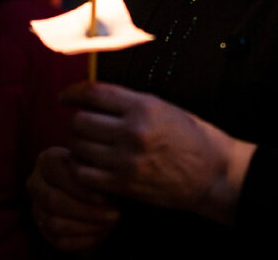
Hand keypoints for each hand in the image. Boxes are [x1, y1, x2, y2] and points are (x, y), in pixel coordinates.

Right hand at [27, 147, 119, 252]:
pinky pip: (59, 241)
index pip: (57, 174)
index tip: (105, 197)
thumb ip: (96, 168)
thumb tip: (104, 184)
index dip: (81, 188)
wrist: (90, 186)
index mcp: (47, 160)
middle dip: (87, 211)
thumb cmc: (95, 170)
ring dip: (86, 227)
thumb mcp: (95, 162)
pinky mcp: (43, 229)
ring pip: (55, 224)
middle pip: (54, 201)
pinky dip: (82, 241)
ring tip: (108, 225)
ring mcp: (36, 207)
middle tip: (114, 215)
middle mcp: (35, 183)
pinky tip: (100, 235)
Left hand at [62, 81, 255, 224]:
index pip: (93, 93)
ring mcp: (126, 159)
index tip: (64, 97)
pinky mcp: (124, 184)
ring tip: (86, 148)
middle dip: (77, 123)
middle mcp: (132, 130)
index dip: (72, 93)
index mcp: (143, 106)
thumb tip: (95, 99)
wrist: (213, 174)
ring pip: (79, 147)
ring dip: (78, 147)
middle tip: (83, 127)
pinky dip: (81, 170)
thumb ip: (129, 103)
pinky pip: (85, 175)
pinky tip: (89, 168)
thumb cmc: (192, 138)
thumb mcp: (163, 108)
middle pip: (80, 121)